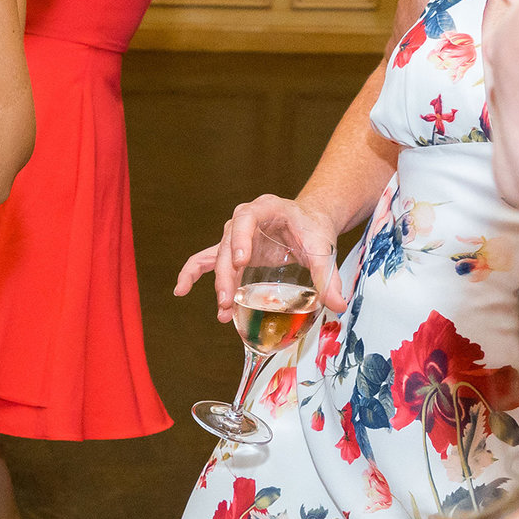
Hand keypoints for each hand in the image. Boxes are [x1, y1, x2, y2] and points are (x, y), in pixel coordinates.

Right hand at [175, 193, 347, 319]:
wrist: (308, 222)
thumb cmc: (314, 229)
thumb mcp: (323, 248)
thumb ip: (328, 276)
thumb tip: (337, 304)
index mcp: (266, 208)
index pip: (247, 218)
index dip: (241, 239)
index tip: (241, 262)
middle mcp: (244, 219)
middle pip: (228, 244)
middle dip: (225, 275)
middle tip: (228, 300)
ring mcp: (235, 236)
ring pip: (216, 257)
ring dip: (217, 283)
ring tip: (222, 310)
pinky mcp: (232, 252)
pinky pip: (206, 260)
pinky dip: (192, 273)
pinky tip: (181, 290)